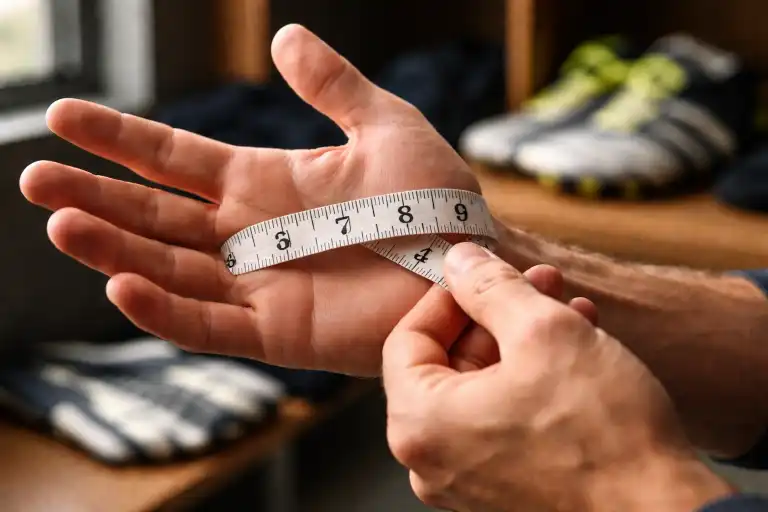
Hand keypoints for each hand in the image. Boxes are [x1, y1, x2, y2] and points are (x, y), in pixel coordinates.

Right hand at [20, 24, 485, 374]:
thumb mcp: (386, 126)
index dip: (120, 138)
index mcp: (265, 183)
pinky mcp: (277, 333)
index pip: (176, 157)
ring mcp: (258, 286)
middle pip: (155, 214)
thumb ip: (334, 86)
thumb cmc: (437, 200)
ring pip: (169, 268)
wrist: (469, 269)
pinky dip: (164, 310)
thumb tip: (285, 37)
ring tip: (62, 225)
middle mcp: (249, 234)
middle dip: (96, 196)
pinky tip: (121, 287)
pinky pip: (209, 324)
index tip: (64, 117)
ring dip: (114, 250)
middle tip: (34, 180)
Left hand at [383, 243, 732, 511]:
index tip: (481, 274)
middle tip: (537, 282)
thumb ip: (490, 287)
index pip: (406, 339)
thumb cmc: (602, 434)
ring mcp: (467, 480)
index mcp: (421, 425)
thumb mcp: (544, 332)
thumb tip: (461, 261)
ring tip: (568, 309)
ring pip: (482, 387)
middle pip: (448, 362)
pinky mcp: (504, 490)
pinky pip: (503, 419)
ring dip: (522, 341)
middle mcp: (432, 460)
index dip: (447, 296)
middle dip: (497, 313)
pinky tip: (577, 349)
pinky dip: (532, 380)